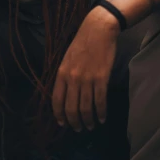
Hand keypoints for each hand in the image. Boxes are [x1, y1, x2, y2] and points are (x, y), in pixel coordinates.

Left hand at [52, 8, 119, 130]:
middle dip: (74, 122)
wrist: (98, 30)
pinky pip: (100, 101)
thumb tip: (65, 95)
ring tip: (91, 125)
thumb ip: (65, 76)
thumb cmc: (82, 43)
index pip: (57, 101)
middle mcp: (72, 79)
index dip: (60, 115)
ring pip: (86, 108)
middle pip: (71, 108)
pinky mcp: (101, 78)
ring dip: (89, 120)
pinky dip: (101, 112)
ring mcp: (87, 79)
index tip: (63, 124)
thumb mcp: (67, 59)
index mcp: (61, 74)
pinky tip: (102, 118)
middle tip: (79, 129)